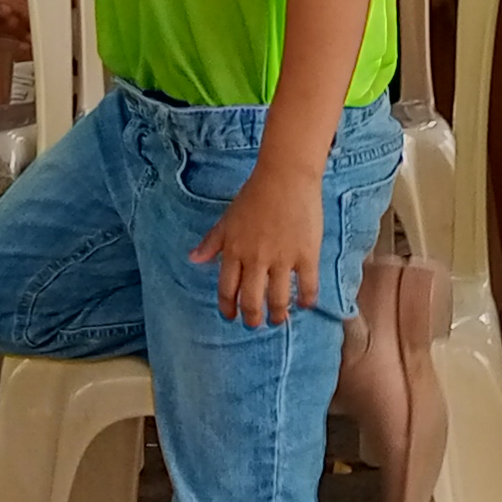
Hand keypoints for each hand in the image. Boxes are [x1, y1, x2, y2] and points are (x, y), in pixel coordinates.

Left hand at [188, 155, 328, 326]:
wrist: (286, 176)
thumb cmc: (254, 195)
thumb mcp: (227, 219)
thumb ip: (212, 242)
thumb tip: (193, 259)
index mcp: (234, 251)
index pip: (227, 290)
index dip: (228, 308)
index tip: (231, 316)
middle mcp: (255, 259)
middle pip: (251, 301)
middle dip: (252, 318)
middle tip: (255, 324)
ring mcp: (282, 259)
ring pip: (278, 300)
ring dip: (277, 315)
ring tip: (278, 319)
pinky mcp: (306, 255)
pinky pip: (307, 286)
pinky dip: (306, 300)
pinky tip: (304, 304)